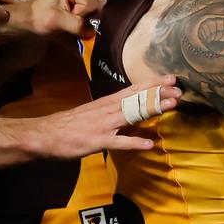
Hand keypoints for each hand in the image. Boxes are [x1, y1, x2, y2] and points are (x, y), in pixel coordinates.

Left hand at [17, 0, 104, 36]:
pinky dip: (89, 21)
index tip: (65, 15)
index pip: (91, 6)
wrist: (35, 17)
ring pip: (100, 13)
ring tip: (71, 18)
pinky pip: (99, 15)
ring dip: (87, 21)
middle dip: (85, 18)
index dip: (80, 16)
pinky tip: (77, 18)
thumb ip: (75, 24)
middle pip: (98, 9)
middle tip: (68, 17)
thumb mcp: (56, 20)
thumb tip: (93, 31)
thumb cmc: (41, 16)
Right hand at [31, 76, 180, 157]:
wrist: (44, 134)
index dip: (152, 84)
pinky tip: (149, 144)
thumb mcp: (91, 113)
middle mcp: (107, 110)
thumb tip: (127, 114)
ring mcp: (103, 125)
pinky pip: (118, 142)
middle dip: (158, 93)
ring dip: (153, 109)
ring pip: (132, 114)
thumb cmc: (66, 125)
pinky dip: (134, 142)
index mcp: (105, 103)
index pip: (132, 90)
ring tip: (172, 106)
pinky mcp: (97, 141)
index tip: (170, 79)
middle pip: (136, 99)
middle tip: (179, 88)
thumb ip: (110, 113)